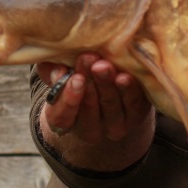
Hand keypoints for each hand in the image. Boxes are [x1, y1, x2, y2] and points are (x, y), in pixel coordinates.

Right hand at [39, 53, 155, 170]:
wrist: (111, 82)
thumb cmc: (78, 72)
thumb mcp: (60, 70)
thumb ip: (52, 68)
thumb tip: (58, 72)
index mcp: (65, 119)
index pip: (61, 116)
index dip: (67, 99)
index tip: (74, 77)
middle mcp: (89, 128)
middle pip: (88, 109)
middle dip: (89, 82)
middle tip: (89, 59)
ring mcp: (114, 125)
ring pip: (110, 105)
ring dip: (107, 84)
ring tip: (104, 65)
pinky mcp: (135, 116)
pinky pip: (132, 104)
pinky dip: (129, 90)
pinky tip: (125, 76)